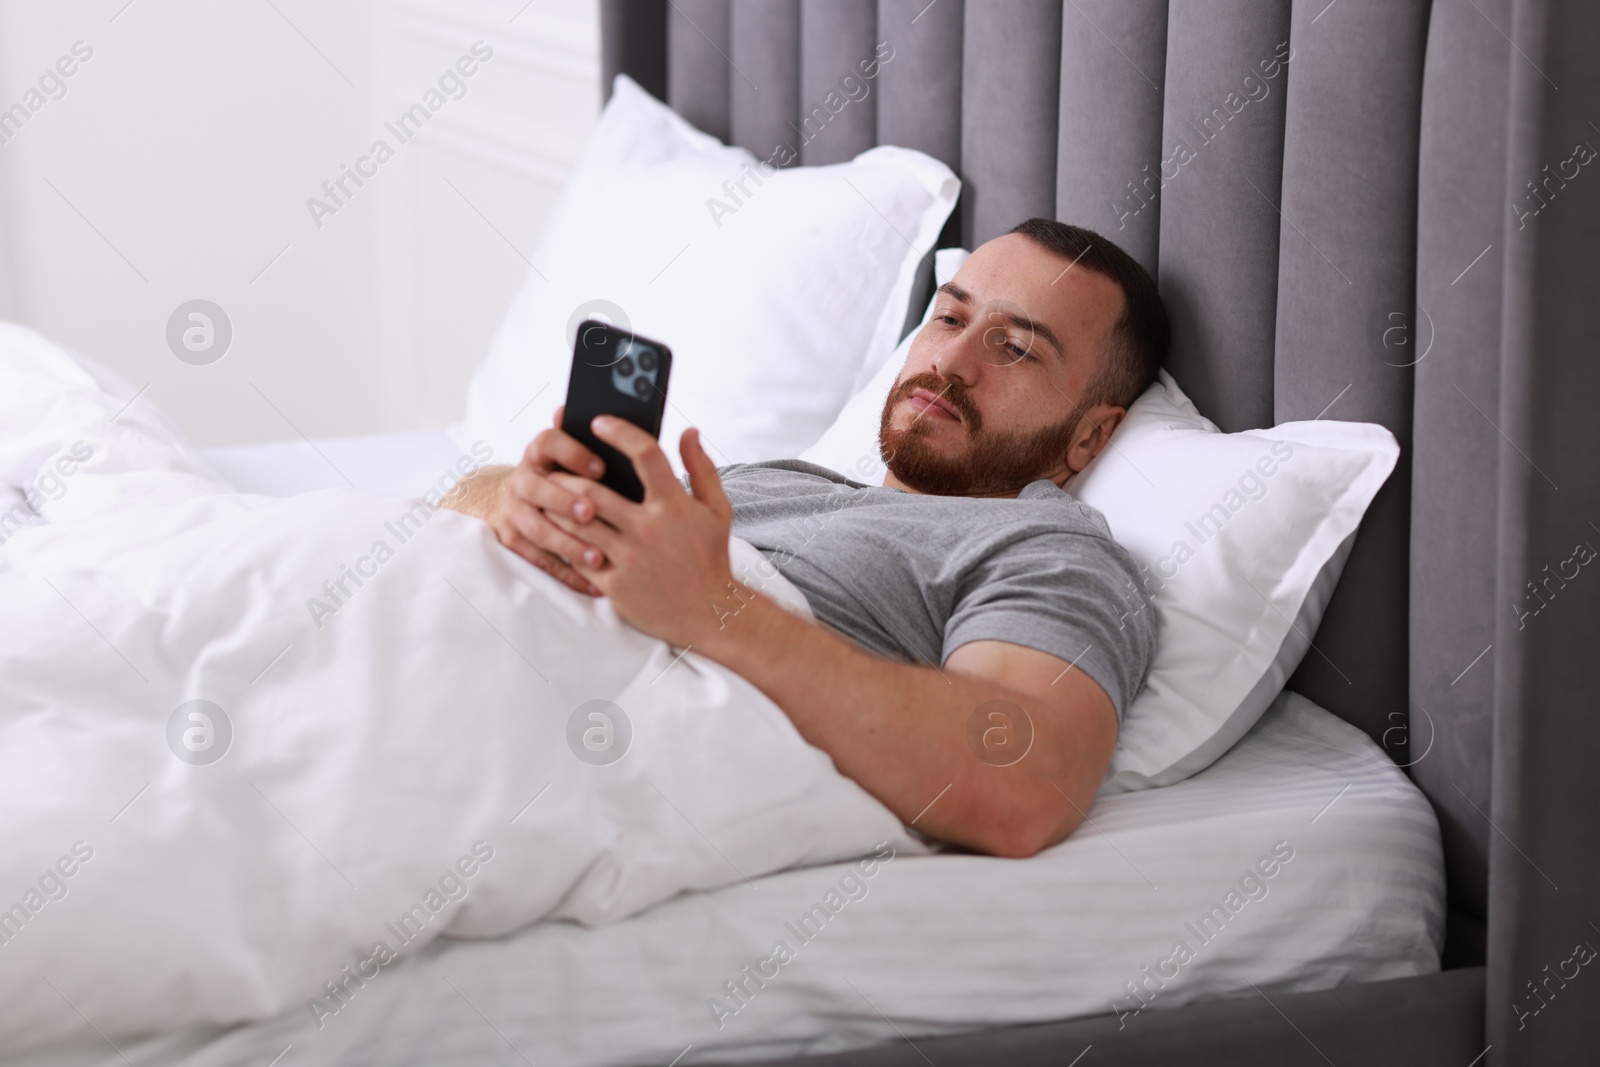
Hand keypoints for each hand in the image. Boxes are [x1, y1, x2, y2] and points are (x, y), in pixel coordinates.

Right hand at [488, 407, 609, 595]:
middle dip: (565, 501)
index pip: (549, 441)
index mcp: (540, 452)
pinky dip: (566, 573)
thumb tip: (598, 413)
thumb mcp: (575, 455)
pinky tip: (594, 583)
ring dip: (567, 543)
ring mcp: (513, 511)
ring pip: (537, 528)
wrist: (520, 501)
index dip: (573, 453)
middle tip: (592, 513)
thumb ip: (589, 439)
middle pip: (538, 487)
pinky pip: (539, 560)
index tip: (602, 468)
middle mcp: (522, 478)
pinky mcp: (512, 540)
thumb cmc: (566, 477)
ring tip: (598, 558)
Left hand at [543, 416, 737, 647]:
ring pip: (577, 523)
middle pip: (593, 490)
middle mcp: (648, 529)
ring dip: (557, 506)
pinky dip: (564, 541)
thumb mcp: (717, 510)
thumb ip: (701, 468)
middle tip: (555, 465)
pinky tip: (557, 530)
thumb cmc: (710, 557)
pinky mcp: (614, 584)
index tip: (599, 421)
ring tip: (548, 495)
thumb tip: (688, 431)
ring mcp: (629, 558)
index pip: (645, 454)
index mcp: (674, 506)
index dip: (619, 432)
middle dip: (567, 475)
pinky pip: (578, 556)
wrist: (710, 613)